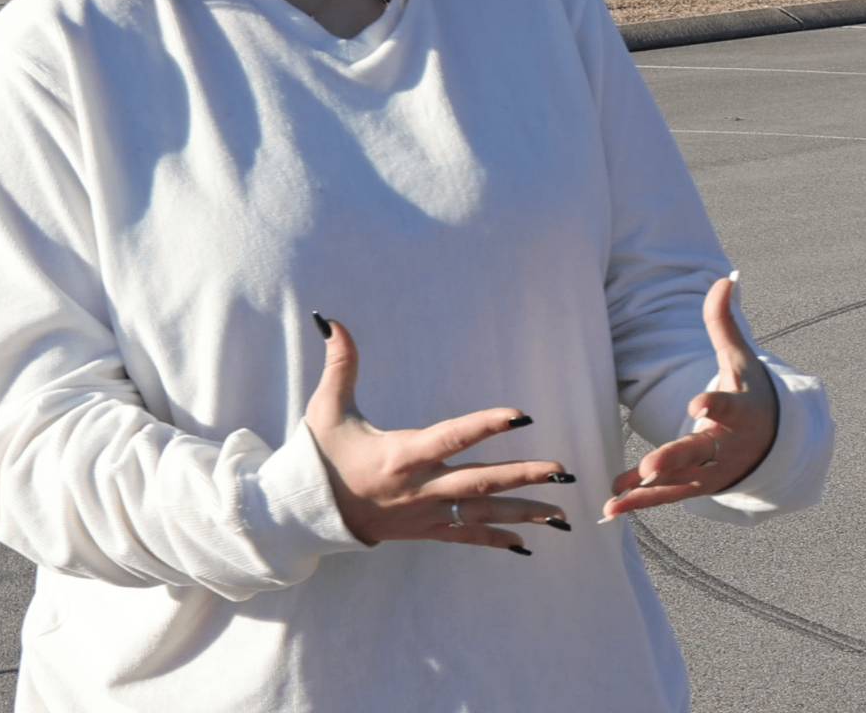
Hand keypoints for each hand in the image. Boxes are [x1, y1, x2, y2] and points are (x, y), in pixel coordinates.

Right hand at [306, 315, 572, 552]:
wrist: (303, 515)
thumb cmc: (319, 458)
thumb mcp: (325, 409)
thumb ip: (339, 365)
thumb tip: (332, 322)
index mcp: (401, 454)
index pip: (452, 437)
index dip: (486, 425)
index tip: (522, 414)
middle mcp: (419, 488)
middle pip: (479, 483)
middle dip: (523, 476)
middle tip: (561, 471)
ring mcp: (424, 514)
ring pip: (480, 514)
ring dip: (524, 512)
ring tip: (562, 512)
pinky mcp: (423, 530)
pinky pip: (465, 537)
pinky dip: (497, 540)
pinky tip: (528, 543)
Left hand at [602, 276, 777, 520]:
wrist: (773, 444)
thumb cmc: (752, 394)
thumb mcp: (740, 360)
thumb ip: (724, 324)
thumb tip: (725, 279)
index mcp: (741, 412)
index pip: (728, 406)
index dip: (713, 404)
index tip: (696, 403)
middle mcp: (727, 446)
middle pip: (699, 453)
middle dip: (674, 459)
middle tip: (650, 467)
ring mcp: (712, 473)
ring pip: (679, 482)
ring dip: (647, 490)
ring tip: (615, 495)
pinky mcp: (696, 488)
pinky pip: (666, 498)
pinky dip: (640, 503)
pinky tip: (611, 507)